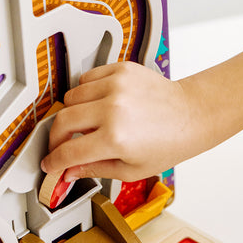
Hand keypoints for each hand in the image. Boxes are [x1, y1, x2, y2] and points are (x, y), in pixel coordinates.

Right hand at [40, 62, 201, 182]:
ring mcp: (117, 86)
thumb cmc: (170, 142)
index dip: (53, 161)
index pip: (68, 151)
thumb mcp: (131, 169)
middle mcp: (114, 109)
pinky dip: (86, 91)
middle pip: (62, 121)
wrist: (192, 114)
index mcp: (115, 138)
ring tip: (86, 124)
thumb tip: (68, 173)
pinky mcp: (122, 70)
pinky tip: (98, 104)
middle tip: (61, 146)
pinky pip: (86, 78)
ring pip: (71, 97)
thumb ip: (94, 169)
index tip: (50, 164)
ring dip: (72, 113)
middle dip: (56, 138)